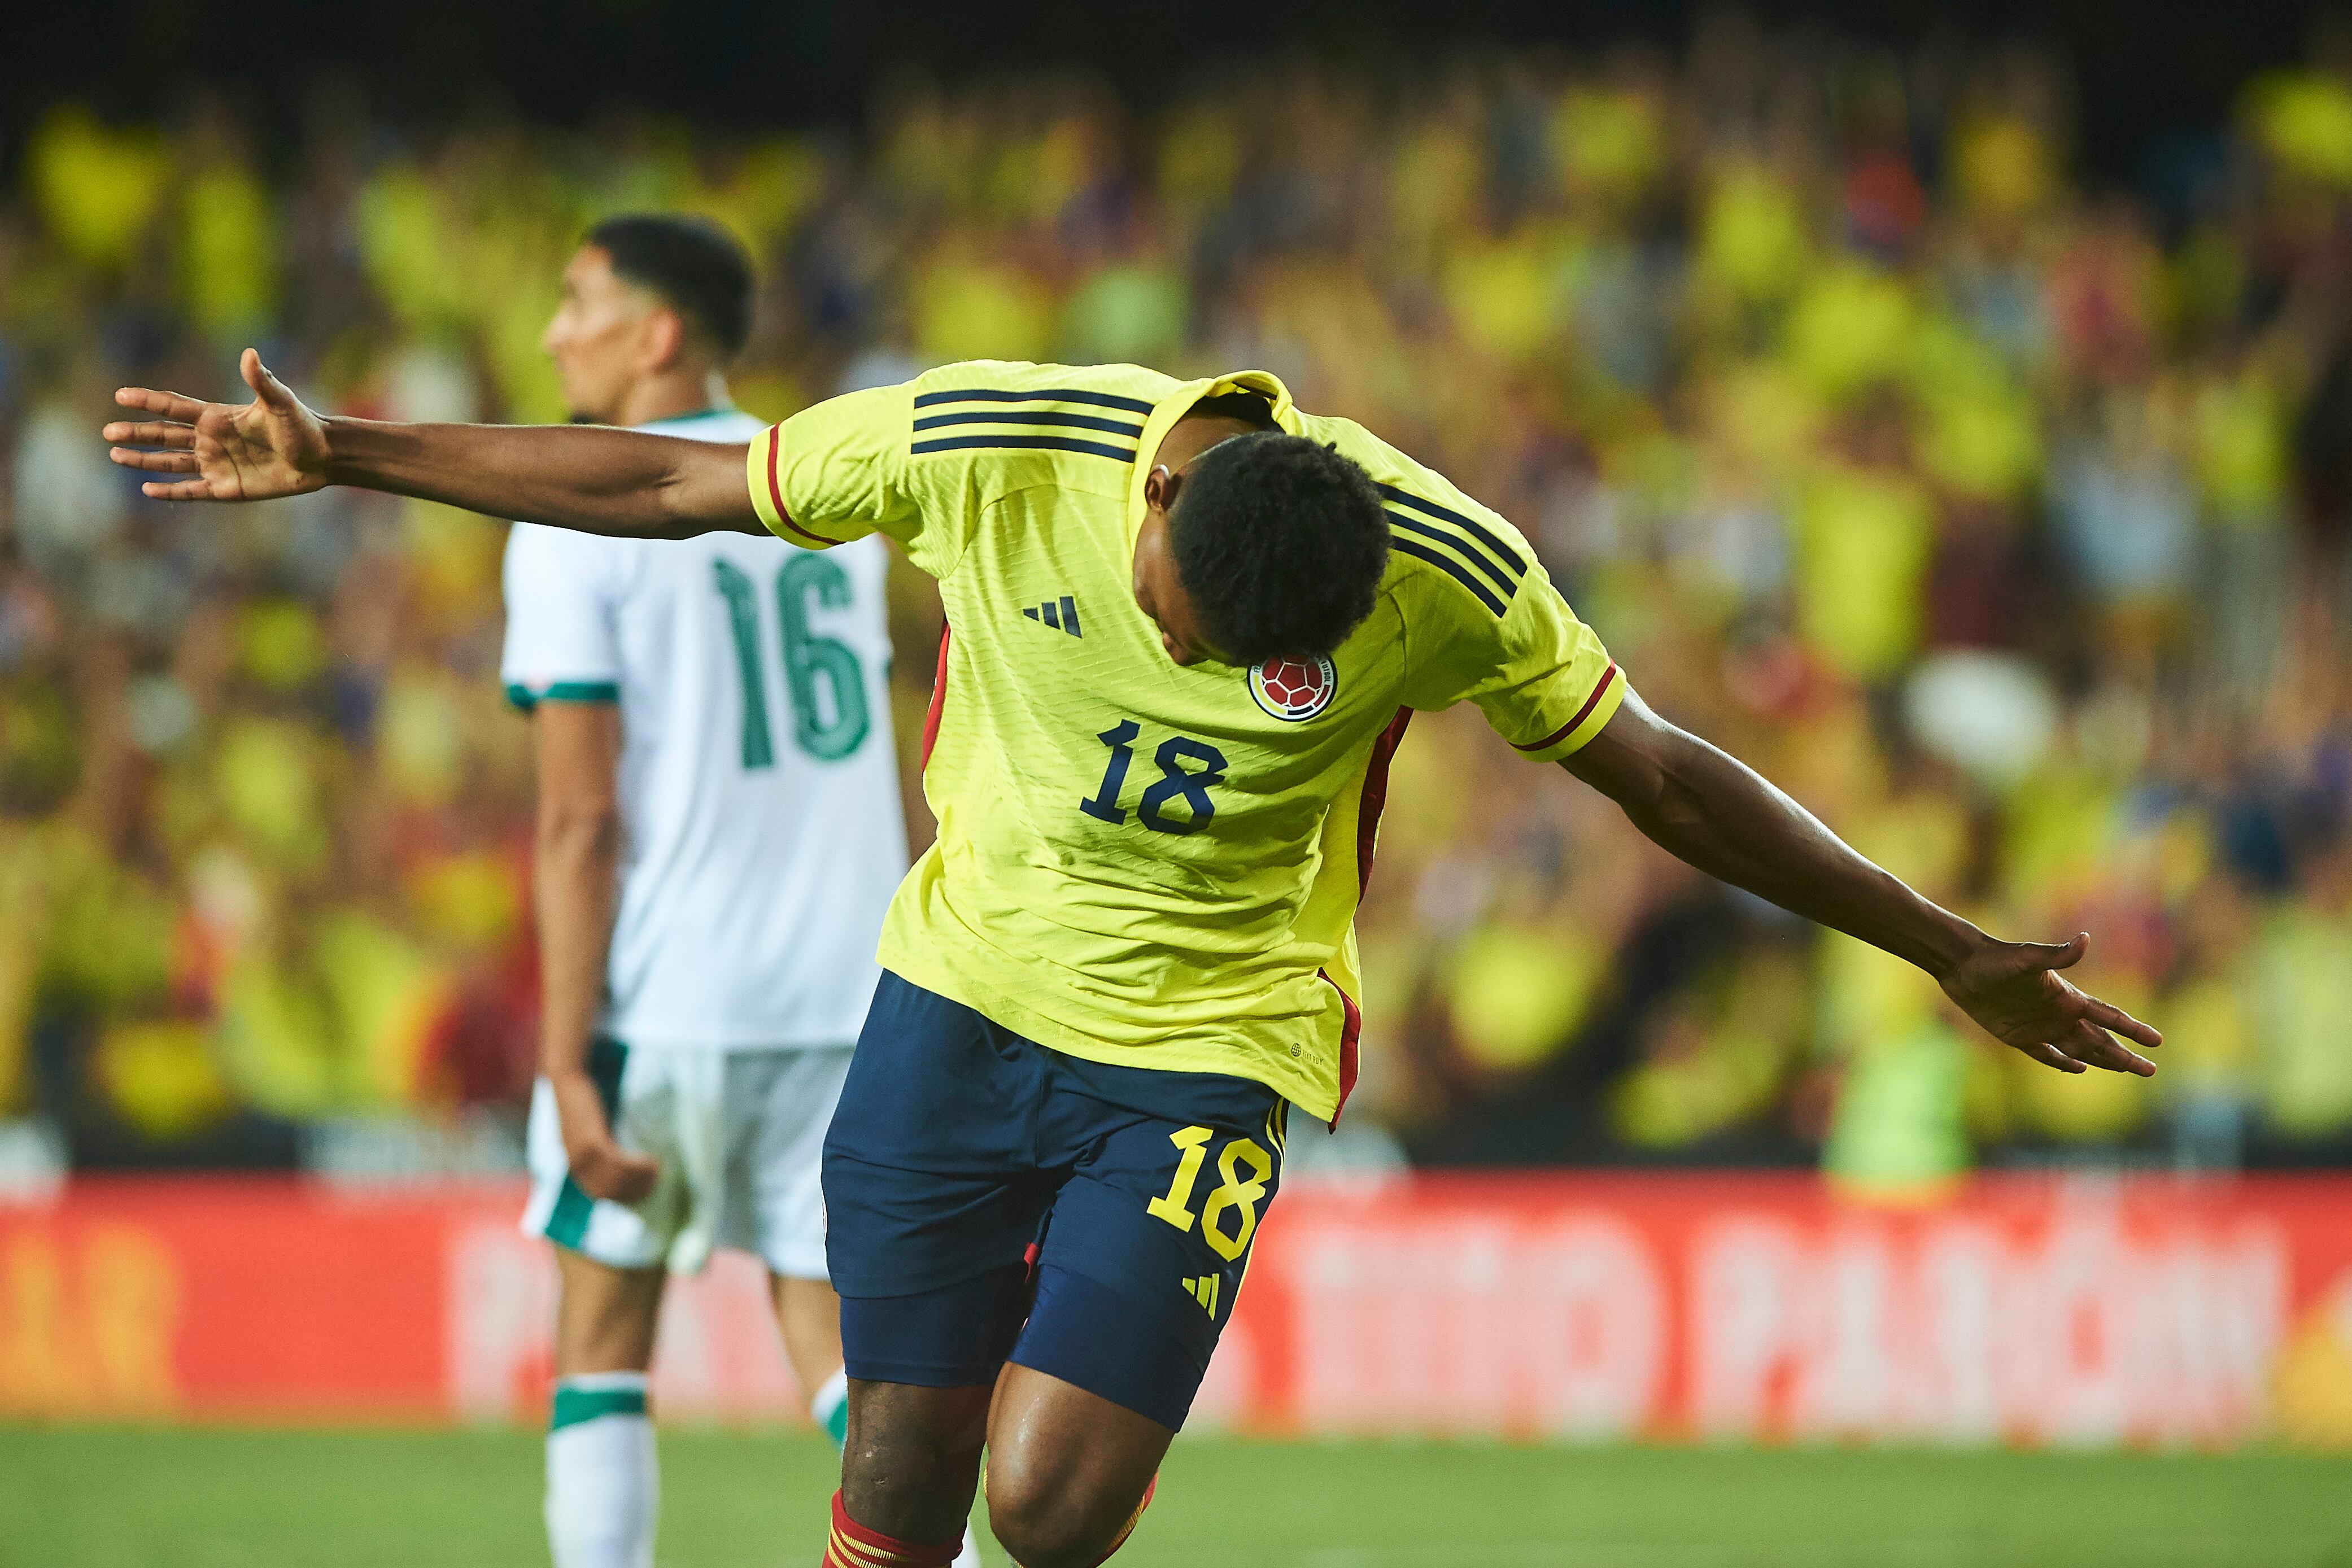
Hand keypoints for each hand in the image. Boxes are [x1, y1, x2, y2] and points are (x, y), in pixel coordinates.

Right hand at [103, 348, 330, 501]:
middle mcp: (212, 440)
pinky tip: (147, 490)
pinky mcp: (227, 488)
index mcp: (218, 417)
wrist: (324, 457)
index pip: (175, 408)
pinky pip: (192, 491)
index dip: (149, 402)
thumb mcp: (281, 403)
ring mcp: (217, 464)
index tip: (121, 395)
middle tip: (107, 431)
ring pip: (171, 462)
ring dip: (144, 460)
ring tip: (116, 455)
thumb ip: (261, 380)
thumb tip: (249, 354)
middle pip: (165, 435)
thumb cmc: (303, 426)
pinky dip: (170, 492)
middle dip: (136, 433)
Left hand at [549, 1068, 659, 1204]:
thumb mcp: (593, 1132)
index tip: (647, 1190)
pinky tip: (651, 1160)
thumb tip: (631, 1161)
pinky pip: (615, 1163)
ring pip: (614, 1180)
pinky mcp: (590, 1142)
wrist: (567, 1082)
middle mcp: (577, 1166)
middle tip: (657, 1182)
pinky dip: (635, 1166)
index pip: (603, 1194)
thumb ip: (605, 1148)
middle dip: (636, 1191)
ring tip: (657, 1169)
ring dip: (639, 1179)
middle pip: (609, 1192)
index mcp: (577, 1166)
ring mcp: (581, 1156)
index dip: (627, 1196)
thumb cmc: (584, 1104)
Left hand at [1938, 932, 2160, 1075]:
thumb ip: (2056, 955)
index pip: (2109, 1017)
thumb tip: (2085, 939)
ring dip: (2104, 1060)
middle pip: (2100, 1040)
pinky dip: (2063, 1063)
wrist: (1961, 964)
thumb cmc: (1994, 958)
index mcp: (2067, 997)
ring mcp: (2040, 1026)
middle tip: (2151, 1070)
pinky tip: (2080, 1069)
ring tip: (2128, 1069)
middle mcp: (2059, 1013)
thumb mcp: (2026, 958)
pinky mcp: (2017, 1036)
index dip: (2134, 1030)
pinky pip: (2046, 1054)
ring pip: (2079, 1049)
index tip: (2157, 1041)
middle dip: (2126, 1055)